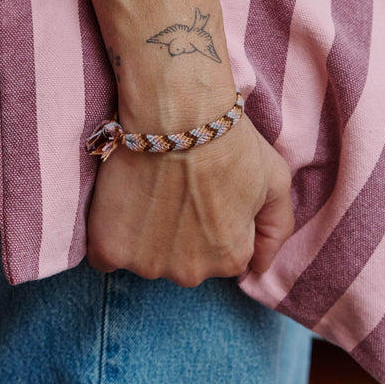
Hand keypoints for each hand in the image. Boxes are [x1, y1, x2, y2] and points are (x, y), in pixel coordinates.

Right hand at [86, 110, 294, 285]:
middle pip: (185, 261)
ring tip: (150, 189)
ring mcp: (147, 263)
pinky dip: (112, 237)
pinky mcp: (109, 248)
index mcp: (231, 258)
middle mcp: (191, 273)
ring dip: (146, 236)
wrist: (174, 110)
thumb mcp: (276, 180)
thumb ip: (277, 230)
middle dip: (183, 233)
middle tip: (177, 188)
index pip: (225, 254)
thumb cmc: (228, 139)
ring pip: (146, 259)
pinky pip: (107, 257)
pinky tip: (122, 204)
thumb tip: (260, 269)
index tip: (206, 191)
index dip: (217, 220)